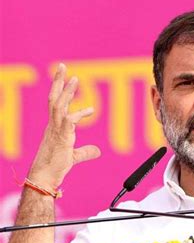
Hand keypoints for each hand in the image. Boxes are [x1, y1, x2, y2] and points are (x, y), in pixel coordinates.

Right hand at [28, 63, 100, 190]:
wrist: (45, 176)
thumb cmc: (56, 167)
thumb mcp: (74, 157)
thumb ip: (85, 152)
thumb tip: (98, 151)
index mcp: (54, 127)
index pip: (55, 103)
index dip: (59, 89)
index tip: (64, 77)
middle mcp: (53, 125)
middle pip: (54, 98)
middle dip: (58, 81)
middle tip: (62, 66)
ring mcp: (56, 131)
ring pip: (59, 105)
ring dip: (67, 91)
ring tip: (75, 78)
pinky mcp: (62, 138)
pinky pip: (69, 122)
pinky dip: (78, 114)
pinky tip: (90, 110)